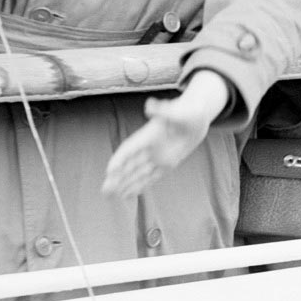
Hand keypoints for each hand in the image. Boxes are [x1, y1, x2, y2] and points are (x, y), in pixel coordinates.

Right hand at [102, 73, 228, 198]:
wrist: (196, 117)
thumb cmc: (186, 111)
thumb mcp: (176, 111)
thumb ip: (162, 110)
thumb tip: (150, 104)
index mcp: (148, 135)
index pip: (129, 149)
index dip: (120, 159)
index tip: (109, 171)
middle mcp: (149, 148)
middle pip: (129, 165)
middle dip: (116, 178)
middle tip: (104, 190)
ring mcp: (157, 157)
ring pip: (137, 174)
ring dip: (124, 184)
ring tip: (110, 196)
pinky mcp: (166, 164)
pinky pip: (151, 177)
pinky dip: (140, 186)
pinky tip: (128, 194)